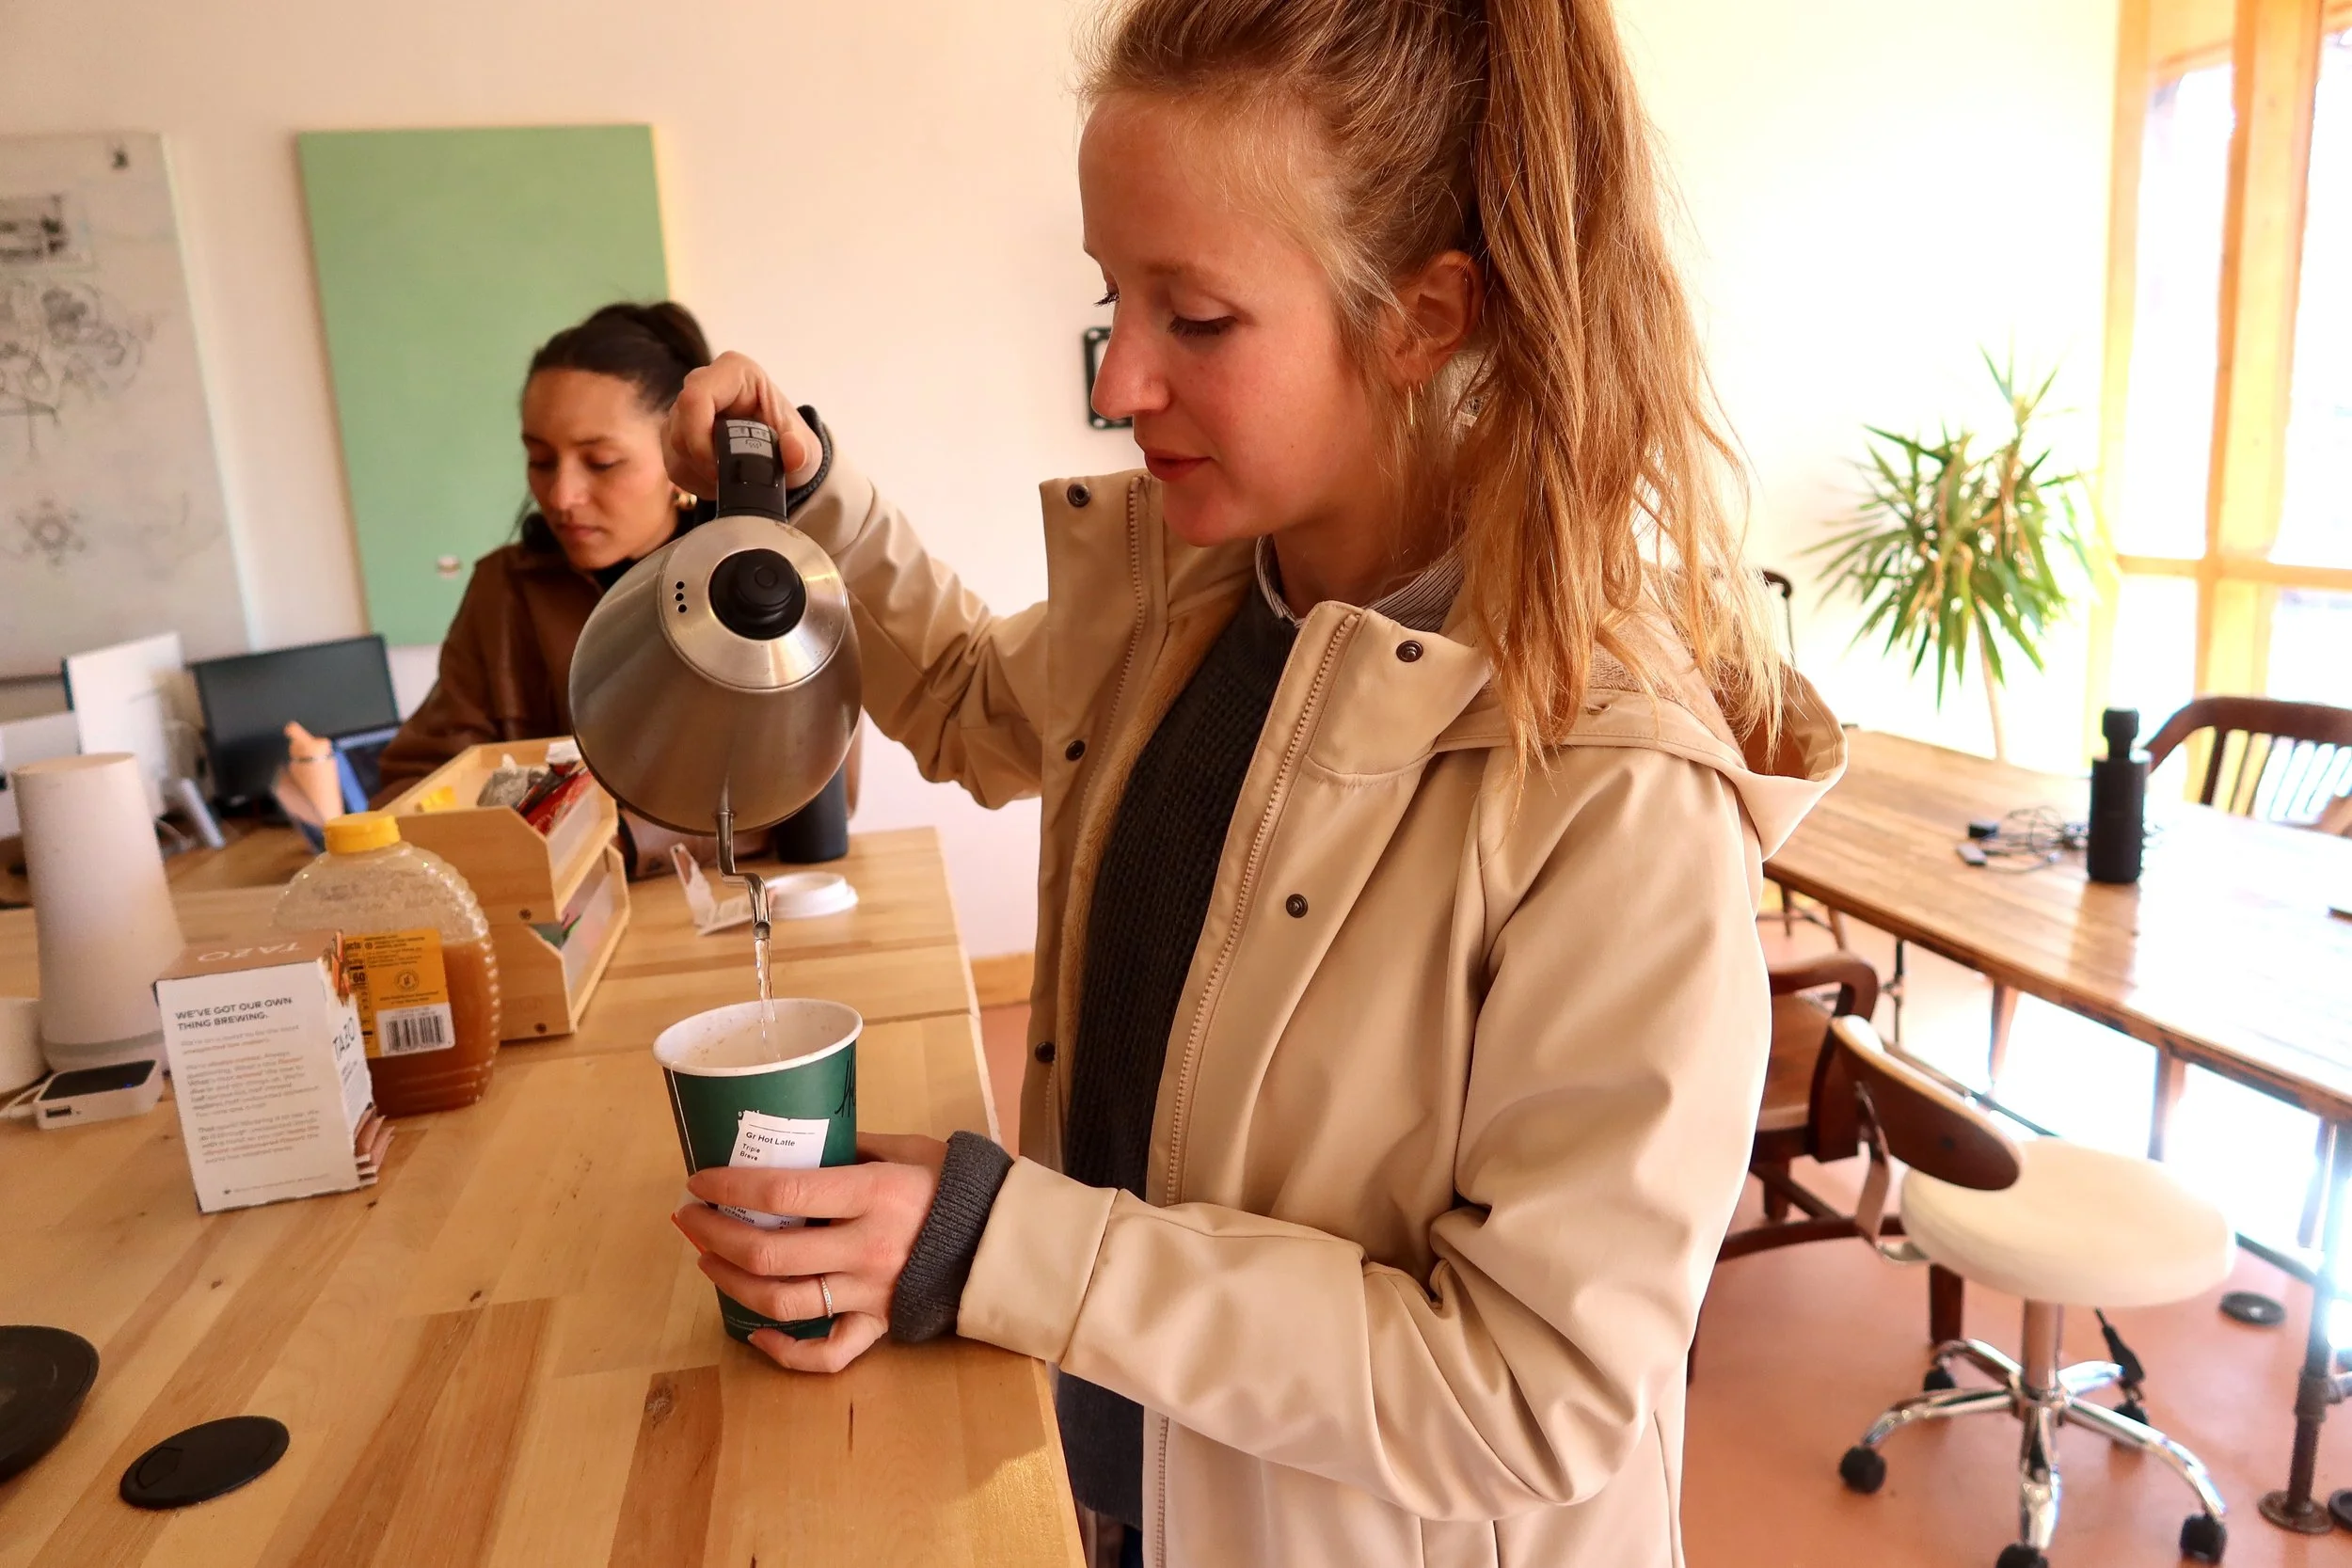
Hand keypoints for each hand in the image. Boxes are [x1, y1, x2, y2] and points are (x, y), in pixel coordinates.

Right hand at [666, 351, 824, 497]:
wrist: (781, 455)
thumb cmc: (790, 441)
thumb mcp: (806, 449)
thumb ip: (803, 451)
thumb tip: (794, 452)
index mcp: (735, 373)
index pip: (696, 397)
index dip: (701, 438)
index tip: (721, 469)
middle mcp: (702, 383)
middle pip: (679, 426)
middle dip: (701, 462)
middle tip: (728, 480)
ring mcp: (684, 407)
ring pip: (672, 447)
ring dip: (698, 474)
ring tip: (729, 479)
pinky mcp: (674, 432)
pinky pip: (671, 461)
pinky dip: (693, 480)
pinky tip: (717, 481)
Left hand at [672, 1132, 946, 1372]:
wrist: (1004, 1238)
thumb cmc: (954, 1184)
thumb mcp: (905, 1147)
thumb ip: (851, 1146)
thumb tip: (796, 1142)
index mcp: (873, 1194)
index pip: (784, 1194)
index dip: (730, 1187)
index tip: (698, 1179)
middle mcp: (867, 1248)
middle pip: (770, 1254)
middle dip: (714, 1234)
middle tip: (689, 1215)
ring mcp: (871, 1293)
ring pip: (783, 1303)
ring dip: (731, 1282)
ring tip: (707, 1258)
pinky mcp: (880, 1325)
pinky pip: (827, 1355)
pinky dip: (784, 1352)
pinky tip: (754, 1333)